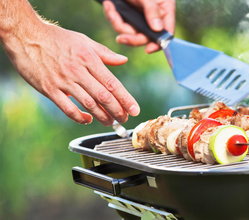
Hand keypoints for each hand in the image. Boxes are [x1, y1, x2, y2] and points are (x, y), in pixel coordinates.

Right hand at [3, 23, 139, 124]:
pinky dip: (79, 117)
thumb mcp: (84, 41)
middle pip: (103, 96)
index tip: (134, 109)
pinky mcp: (49, 89)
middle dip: (117, 110)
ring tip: (111, 121)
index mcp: (89, 59)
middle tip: (124, 119)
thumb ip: (105, 53)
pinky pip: (67, 108)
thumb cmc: (57, 38)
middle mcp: (78, 71)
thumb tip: (123, 60)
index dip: (125, 98)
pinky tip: (87, 119)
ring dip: (102, 116)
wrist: (26, 37)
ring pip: (88, 104)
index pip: (112, 83)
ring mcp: (63, 81)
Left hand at [103, 0, 175, 52]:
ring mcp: (139, 17)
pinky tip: (108, 5)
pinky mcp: (126, 16)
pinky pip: (119, 23)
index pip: (166, 33)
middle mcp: (153, 17)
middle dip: (132, 37)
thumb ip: (152, 11)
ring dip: (117, 23)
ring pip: (129, 31)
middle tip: (121, 38)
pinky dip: (112, 16)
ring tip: (110, 8)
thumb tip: (157, 29)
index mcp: (164, 12)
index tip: (148, 49)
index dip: (158, 43)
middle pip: (145, 37)